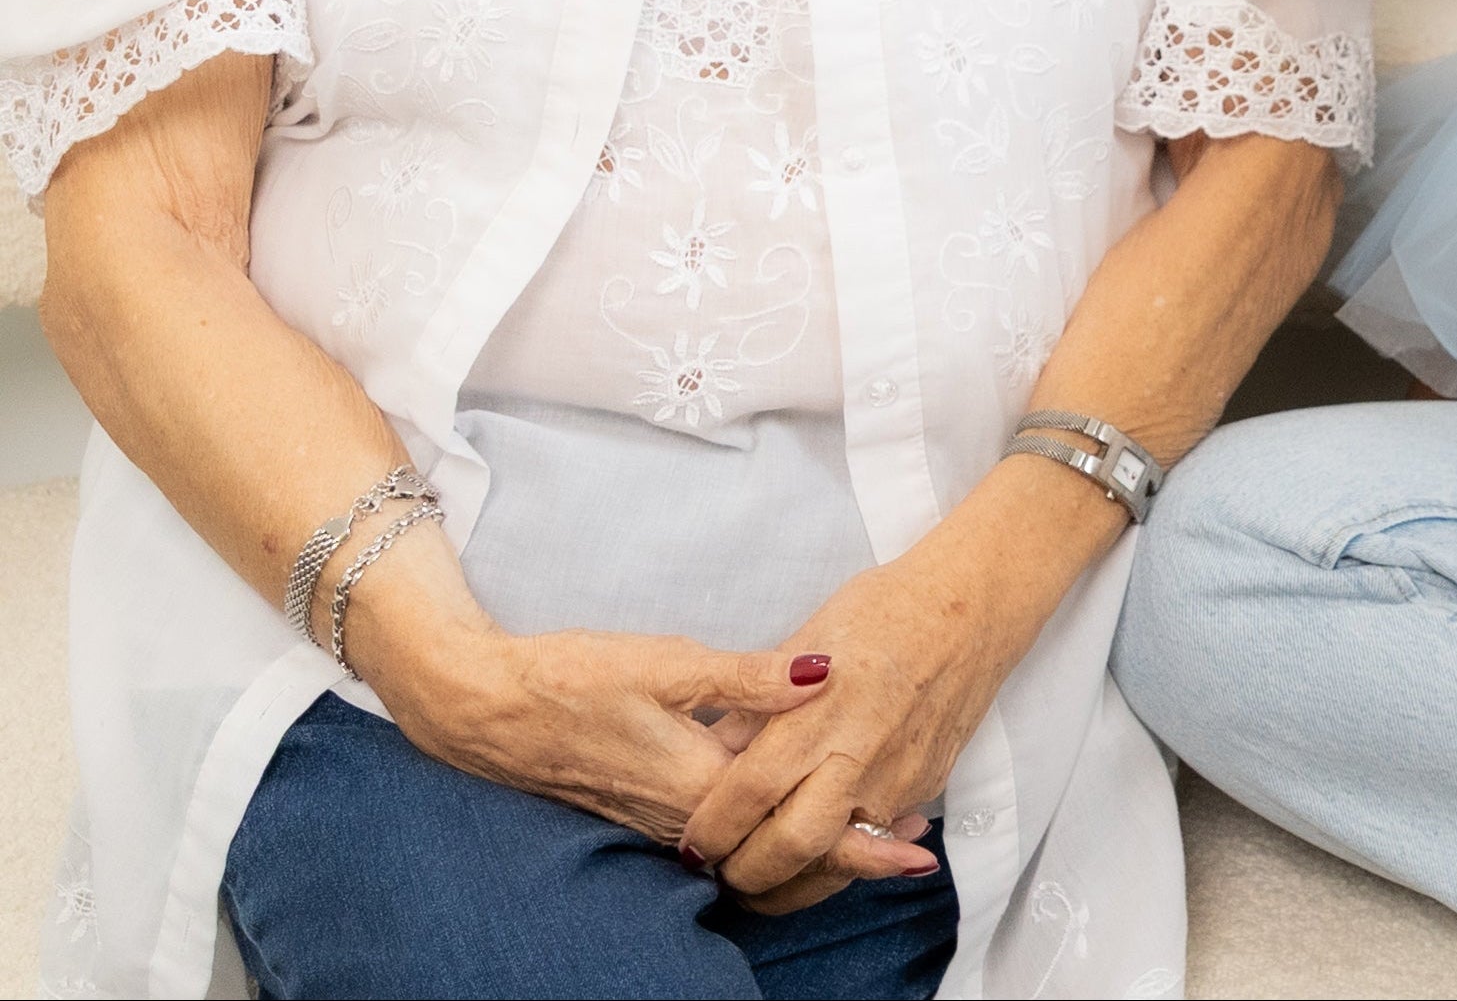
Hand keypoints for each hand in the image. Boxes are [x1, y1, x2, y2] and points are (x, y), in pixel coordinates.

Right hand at [369, 614, 925, 882]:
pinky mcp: (642, 810)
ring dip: (810, 842)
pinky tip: (790, 804)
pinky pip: (719, 839)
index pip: (797, 830)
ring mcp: (659, 821)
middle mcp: (682, 818)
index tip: (915, 849)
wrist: (483, 707)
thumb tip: (826, 673)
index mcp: (700, 784)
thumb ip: (750, 677)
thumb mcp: (667, 662)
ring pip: (751, 850)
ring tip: (874, 824)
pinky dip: (766, 830)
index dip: (862, 844)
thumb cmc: (570, 677)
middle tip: (913, 839)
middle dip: (850, 852)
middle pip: (782, 852)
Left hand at [680, 550, 1014, 907]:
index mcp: (820, 711)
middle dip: (747, 873)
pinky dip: (840, 857)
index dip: (712, 828)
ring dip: (792, 881)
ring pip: (837, 860)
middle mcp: (860, 753)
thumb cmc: (882, 611)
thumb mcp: (803, 642)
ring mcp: (898, 777)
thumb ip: (759, 704)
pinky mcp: (925, 787)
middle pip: (792, 844)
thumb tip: (714, 755)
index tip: (692, 842)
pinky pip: (875, 840)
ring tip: (759, 880)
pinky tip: (815, 853)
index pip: (749, 792)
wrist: (972, 609)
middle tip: (719, 871)